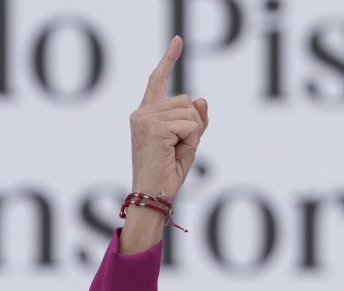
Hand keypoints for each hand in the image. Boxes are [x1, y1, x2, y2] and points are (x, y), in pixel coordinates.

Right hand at [129, 36, 209, 197]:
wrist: (152, 195)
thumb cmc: (166, 173)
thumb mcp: (186, 144)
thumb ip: (195, 121)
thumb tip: (201, 99)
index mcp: (146, 114)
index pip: (157, 80)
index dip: (169, 60)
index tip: (178, 41)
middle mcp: (142, 112)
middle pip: (186, 101)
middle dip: (193, 125)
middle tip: (178, 149)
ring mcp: (146, 118)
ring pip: (191, 114)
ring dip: (193, 135)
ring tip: (175, 153)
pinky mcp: (154, 127)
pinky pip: (191, 126)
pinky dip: (192, 142)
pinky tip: (176, 153)